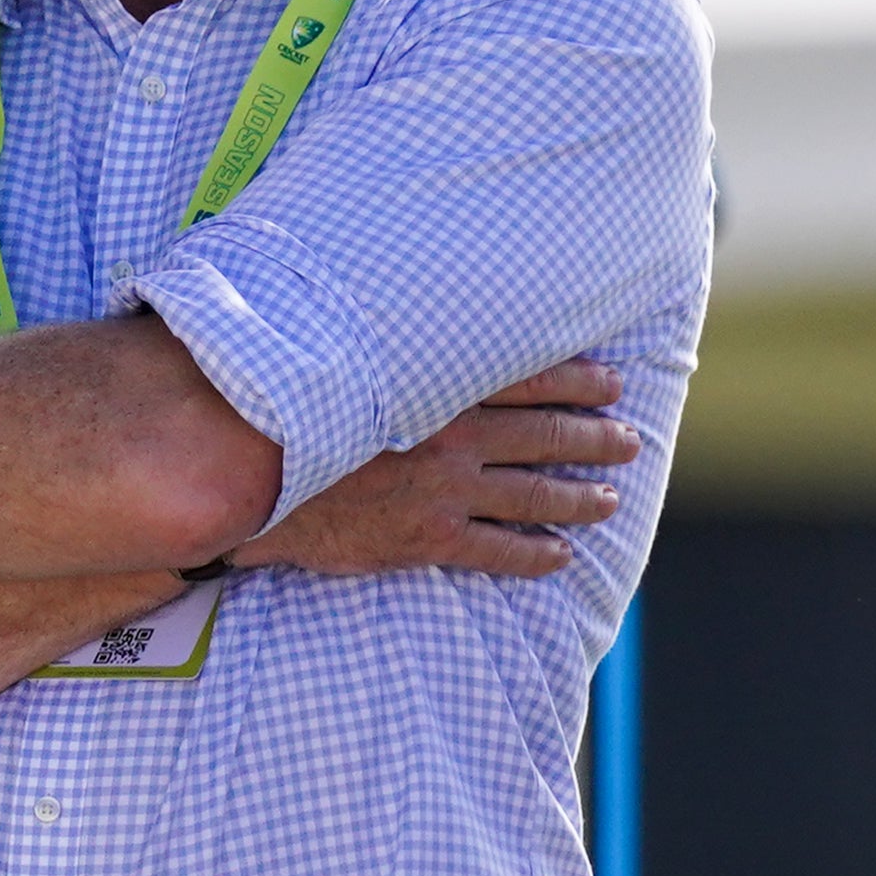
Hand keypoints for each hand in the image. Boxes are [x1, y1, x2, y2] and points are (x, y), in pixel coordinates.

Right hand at [232, 359, 640, 580]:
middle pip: (545, 434)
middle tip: (629, 440)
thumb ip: (395, 347)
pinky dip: (535, 553)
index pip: (528, 376)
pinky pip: (497, 551)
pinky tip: (559, 555)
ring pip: (533, 493)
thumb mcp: (348, 360)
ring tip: (609, 499)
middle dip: (594, 437)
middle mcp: (451, 434)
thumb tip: (418, 321)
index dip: (576, 379)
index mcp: (437, 385)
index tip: (611, 381)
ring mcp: (442, 488)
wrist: (245, 473)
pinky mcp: (426, 537)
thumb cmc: (291, 407)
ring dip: (578, 496)